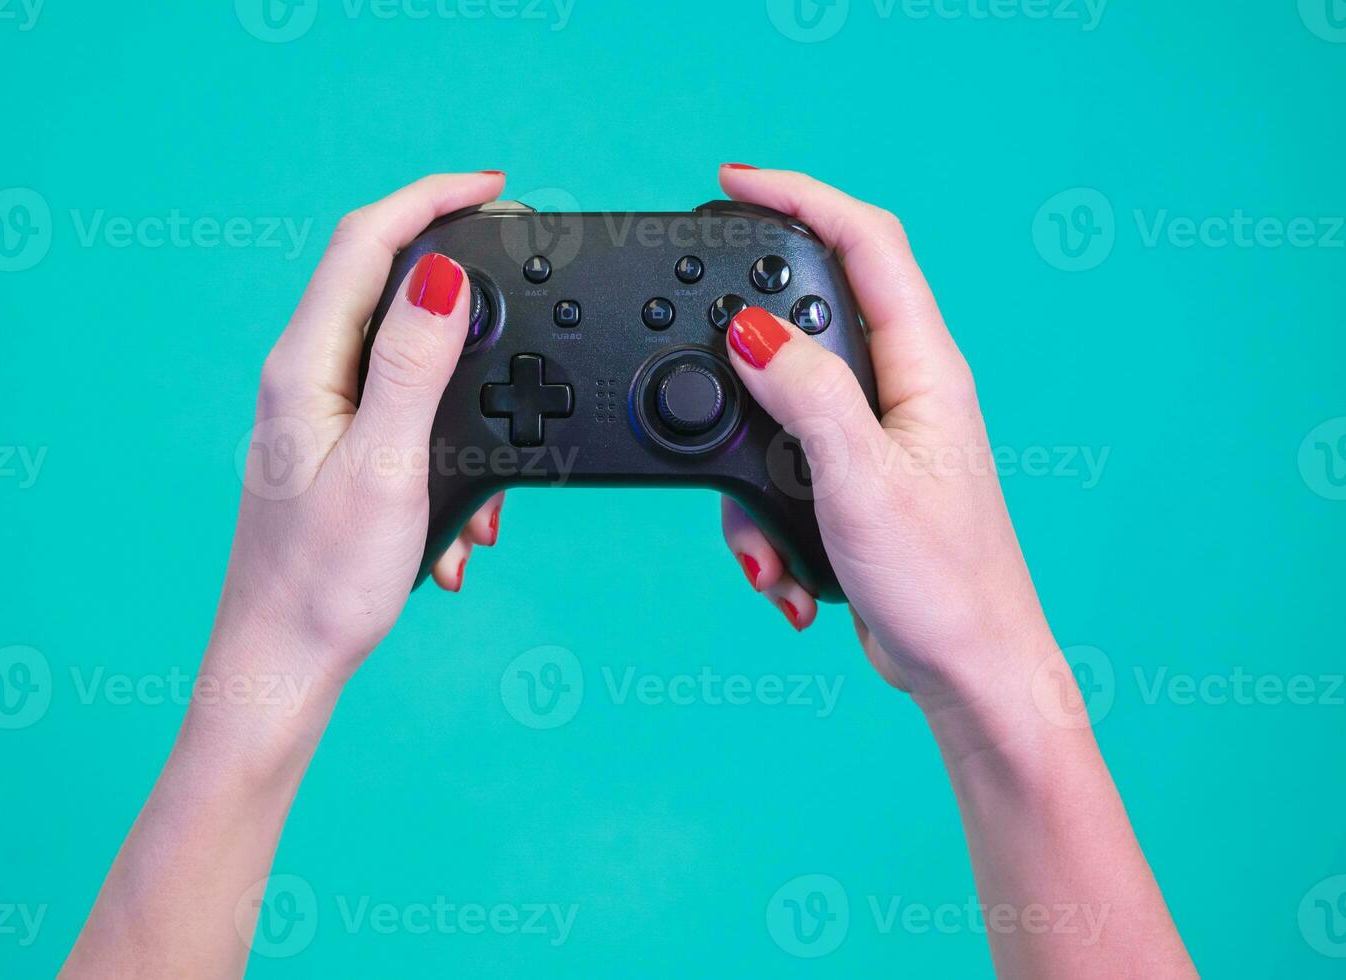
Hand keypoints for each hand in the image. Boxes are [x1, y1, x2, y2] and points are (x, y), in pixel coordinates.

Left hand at [215, 172, 507, 692]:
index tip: (495, 188)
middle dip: (462, 286)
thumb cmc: (323, 585)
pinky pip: (404, 417)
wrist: (282, 667)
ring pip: (405, 360)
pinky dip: (448, 453)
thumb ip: (415, 364)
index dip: (431, 198)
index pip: (364, 243)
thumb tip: (443, 273)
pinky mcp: (334, 449)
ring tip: (491, 496)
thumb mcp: (387, 466)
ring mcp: (317, 414)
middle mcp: (303, 378)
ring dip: (464, 400)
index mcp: (305, 366)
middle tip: (522, 285)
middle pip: (383, 284)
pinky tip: (462, 530)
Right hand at [715, 166, 1052, 706]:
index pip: (867, 244)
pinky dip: (766, 522)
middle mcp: (902, 392)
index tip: (733, 182)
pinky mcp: (852, 482)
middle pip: (810, 321)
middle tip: (703, 372)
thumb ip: (806, 395)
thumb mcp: (861, 480)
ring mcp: (876, 438)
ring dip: (751, 481)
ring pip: (781, 411)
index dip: (802, 196)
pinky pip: (783, 471)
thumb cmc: (944, 584)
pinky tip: (787, 574)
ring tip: (770, 548)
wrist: (968, 672)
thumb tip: (752, 330)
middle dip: (747, 361)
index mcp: (924, 370)